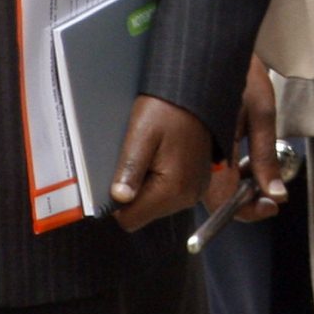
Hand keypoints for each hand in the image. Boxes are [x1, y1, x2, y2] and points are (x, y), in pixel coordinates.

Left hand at [108, 95, 212, 231]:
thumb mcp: (142, 135)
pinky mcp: (197, 184)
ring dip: (147, 186)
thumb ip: (129, 169)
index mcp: (173, 190)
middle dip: (134, 192)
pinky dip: (161, 181)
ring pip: (155, 205)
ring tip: (152, 156)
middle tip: (138, 160)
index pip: (130, 220)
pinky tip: (163, 157)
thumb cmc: (168, 110)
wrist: (197, 93)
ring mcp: (194, 192)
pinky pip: (169, 194)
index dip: (116, 203)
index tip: (118, 177)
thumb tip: (118, 198)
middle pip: (143, 213)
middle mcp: (187, 197)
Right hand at [199, 55, 287, 222]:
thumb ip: (265, 157)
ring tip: (258, 168)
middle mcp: (194, 157)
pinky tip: (243, 156)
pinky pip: (210, 168)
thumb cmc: (237, 71)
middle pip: (217, 197)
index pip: (222, 201)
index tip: (271, 205)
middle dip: (246, 198)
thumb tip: (276, 194)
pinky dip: (231, 169)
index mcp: (208, 153)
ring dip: (239, 183)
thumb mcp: (260, 112)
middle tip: (270, 190)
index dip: (247, 211)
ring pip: (214, 184)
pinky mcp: (194, 142)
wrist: (215, 43)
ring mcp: (192, 151)